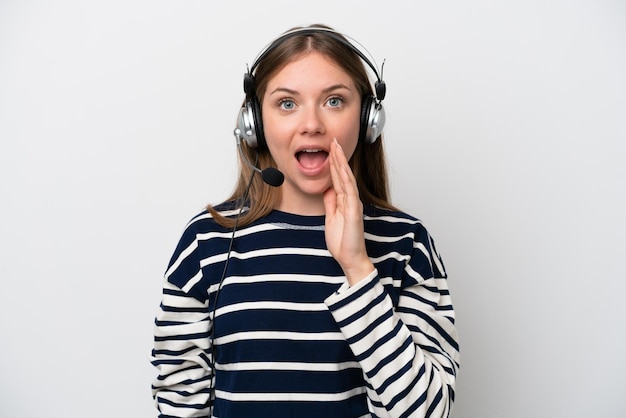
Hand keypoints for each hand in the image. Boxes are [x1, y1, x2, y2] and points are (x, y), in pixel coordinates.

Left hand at [323, 138, 374, 285]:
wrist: (350, 258)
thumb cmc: (342, 241)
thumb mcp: (331, 217)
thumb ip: (331, 202)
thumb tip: (327, 189)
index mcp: (344, 200)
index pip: (339, 177)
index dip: (334, 162)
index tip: (330, 148)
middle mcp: (350, 199)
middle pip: (343, 173)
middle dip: (338, 156)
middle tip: (333, 140)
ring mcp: (353, 204)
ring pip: (346, 178)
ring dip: (341, 162)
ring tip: (336, 147)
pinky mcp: (354, 211)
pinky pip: (349, 192)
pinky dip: (346, 179)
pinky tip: (342, 168)